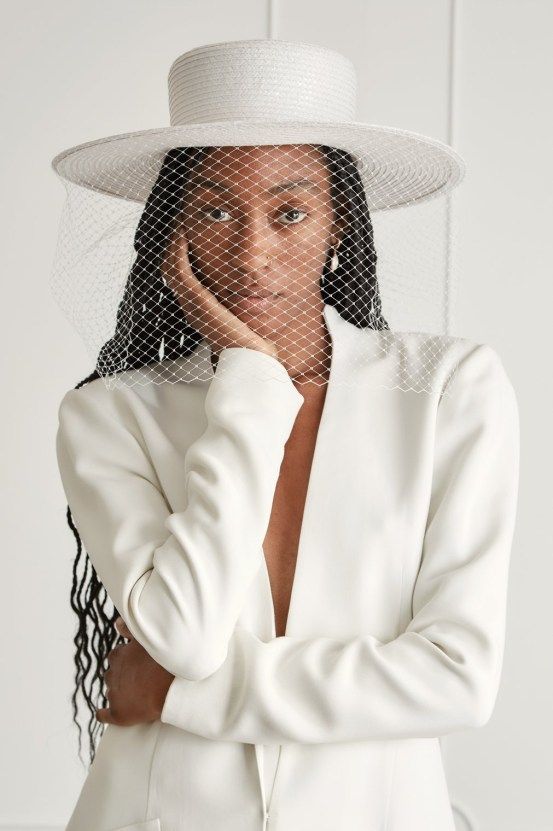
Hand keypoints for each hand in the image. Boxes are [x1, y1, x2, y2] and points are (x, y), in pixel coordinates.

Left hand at [95, 616, 174, 725]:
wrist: (171, 689)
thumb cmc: (162, 661)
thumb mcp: (145, 639)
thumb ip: (129, 628)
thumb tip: (116, 622)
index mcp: (117, 655)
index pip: (117, 656)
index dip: (128, 660)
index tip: (139, 663)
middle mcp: (111, 673)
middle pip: (113, 674)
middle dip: (124, 676)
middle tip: (140, 678)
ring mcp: (113, 694)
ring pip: (112, 691)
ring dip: (120, 692)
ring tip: (137, 694)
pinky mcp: (117, 713)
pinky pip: (103, 714)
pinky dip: (104, 713)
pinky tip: (105, 713)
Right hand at [162, 225, 278, 360]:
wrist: (255, 363)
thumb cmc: (256, 345)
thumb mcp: (246, 318)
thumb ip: (243, 303)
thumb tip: (257, 288)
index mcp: (201, 311)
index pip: (181, 276)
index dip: (179, 252)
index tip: (187, 230)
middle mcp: (191, 308)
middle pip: (170, 268)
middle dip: (172, 242)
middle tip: (179, 219)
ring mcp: (192, 305)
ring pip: (170, 266)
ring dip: (172, 240)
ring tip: (178, 220)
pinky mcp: (198, 303)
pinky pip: (179, 269)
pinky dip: (177, 248)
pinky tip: (182, 231)